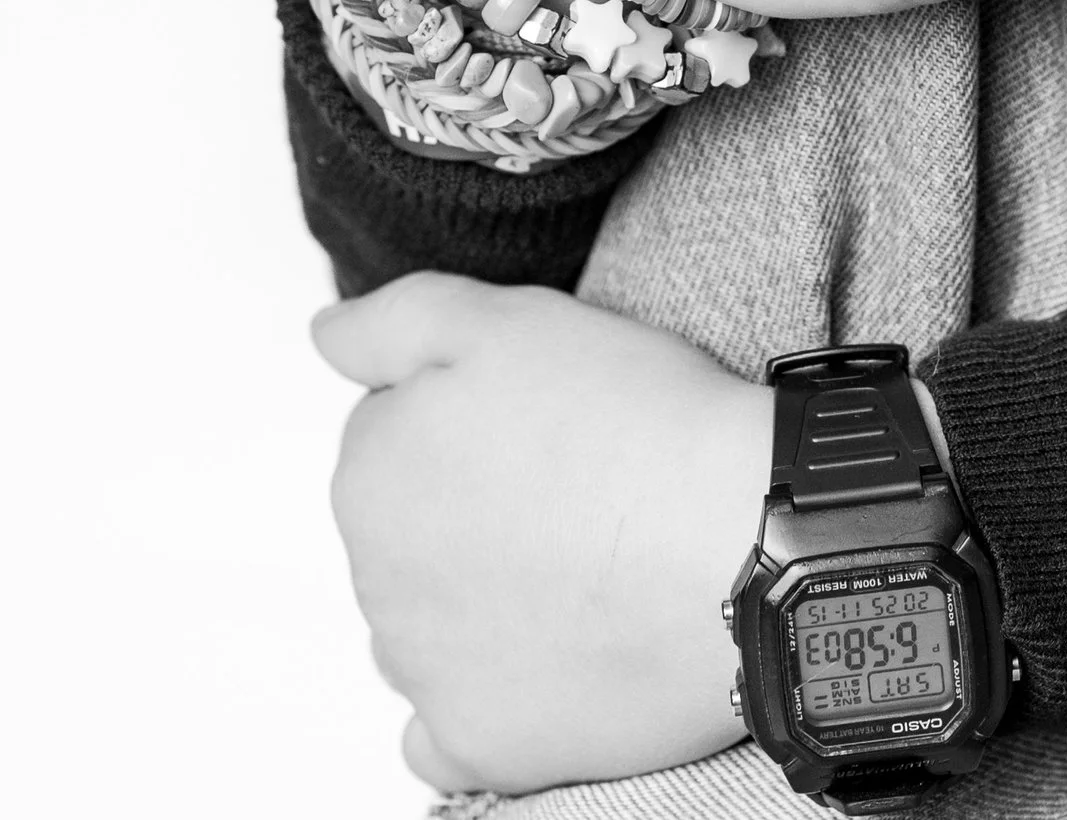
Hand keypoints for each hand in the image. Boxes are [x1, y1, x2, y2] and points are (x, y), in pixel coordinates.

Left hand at [315, 275, 762, 795]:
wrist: (740, 542)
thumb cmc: (640, 425)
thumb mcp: (511, 319)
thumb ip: (395, 320)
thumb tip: (325, 336)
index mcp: (371, 474)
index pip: (397, 431)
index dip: (479, 413)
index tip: (545, 414)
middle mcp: (376, 582)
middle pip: (410, 528)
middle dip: (473, 504)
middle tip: (575, 480)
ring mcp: (424, 675)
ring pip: (429, 621)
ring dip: (478, 596)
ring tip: (583, 562)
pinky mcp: (478, 747)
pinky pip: (450, 728)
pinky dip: (487, 697)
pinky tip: (549, 655)